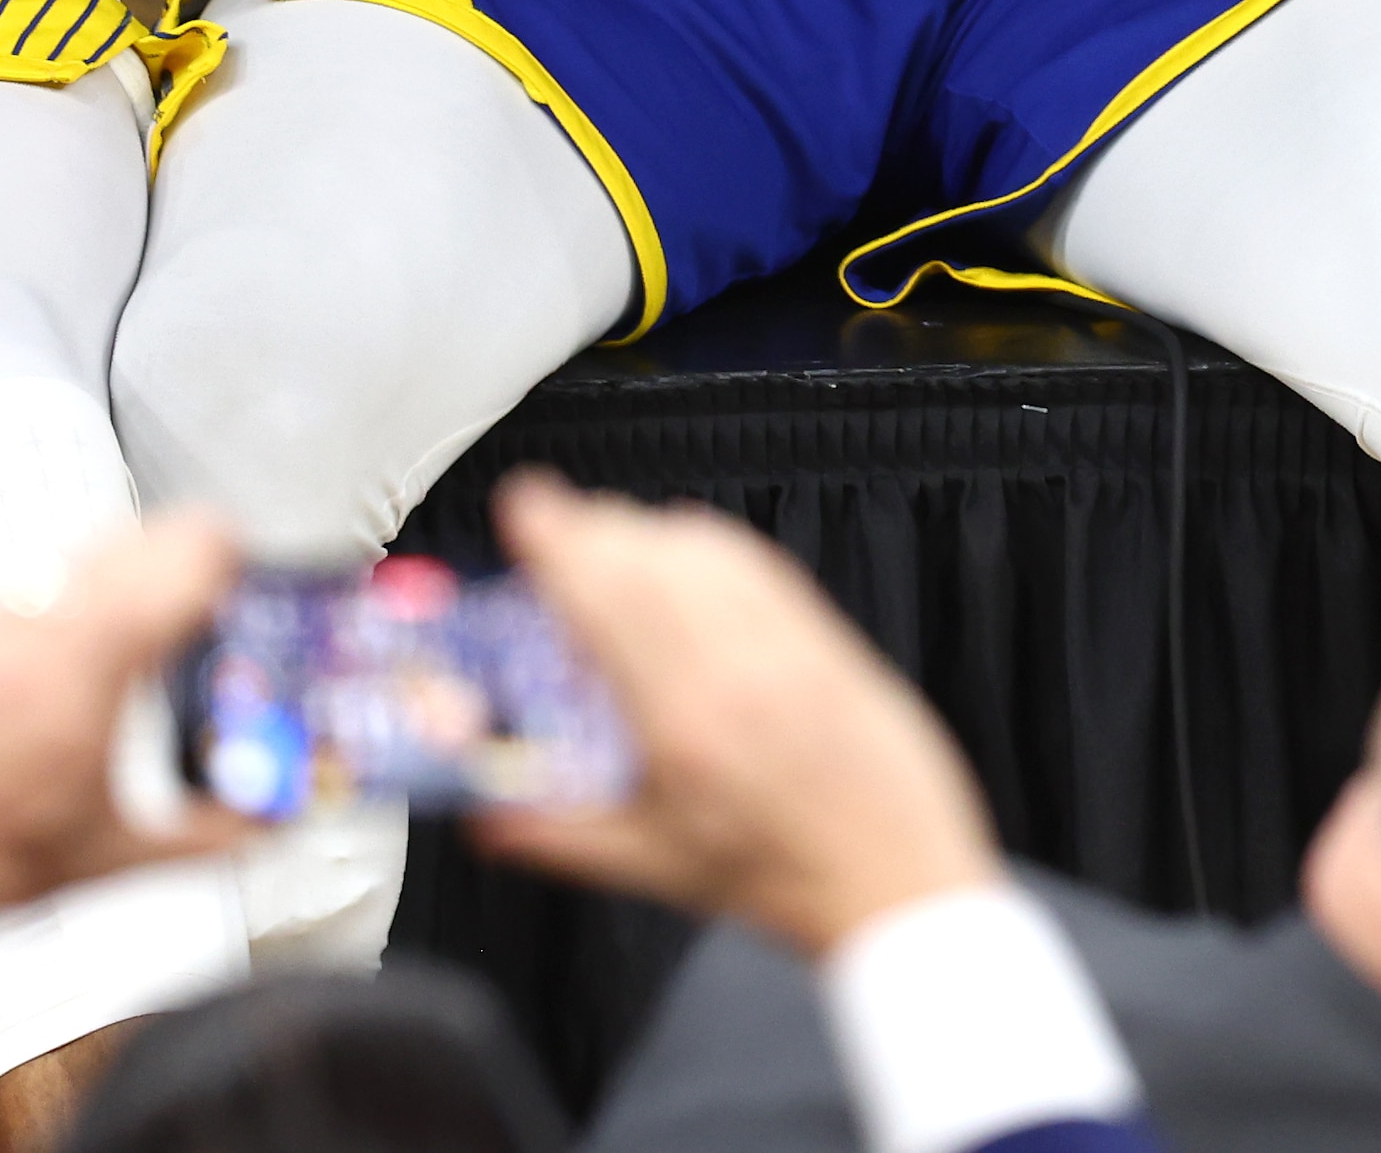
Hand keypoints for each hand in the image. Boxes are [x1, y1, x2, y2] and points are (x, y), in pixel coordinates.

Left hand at [0, 511, 244, 948]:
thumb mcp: (110, 856)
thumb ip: (206, 835)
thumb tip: (267, 823)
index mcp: (83, 679)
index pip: (176, 565)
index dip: (227, 552)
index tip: (246, 563)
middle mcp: (31, 636)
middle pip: (132, 538)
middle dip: (182, 553)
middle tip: (209, 581)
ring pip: (73, 549)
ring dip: (122, 562)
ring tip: (142, 603)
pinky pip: (18, 578)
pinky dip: (60, 588)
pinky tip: (65, 634)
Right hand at [470, 474, 996, 953]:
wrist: (894, 872)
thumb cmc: (784, 875)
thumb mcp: (654, 867)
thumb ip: (558, 835)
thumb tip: (486, 819)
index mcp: (686, 724)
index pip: (609, 601)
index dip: (560, 543)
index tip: (526, 506)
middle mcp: (739, 670)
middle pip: (652, 559)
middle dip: (592, 528)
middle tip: (551, 529)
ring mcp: (790, 645)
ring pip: (706, 550)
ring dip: (647, 531)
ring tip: (610, 542)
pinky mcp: (828, 636)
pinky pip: (758, 563)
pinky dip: (708, 545)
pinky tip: (686, 558)